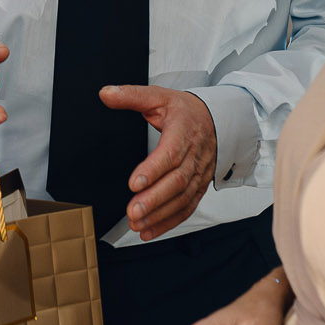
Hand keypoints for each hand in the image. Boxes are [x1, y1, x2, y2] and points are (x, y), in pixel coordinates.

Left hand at [99, 85, 216, 237]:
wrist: (218, 119)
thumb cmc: (186, 110)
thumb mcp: (159, 96)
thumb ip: (131, 95)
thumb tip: (106, 93)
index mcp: (184, 131)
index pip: (171, 153)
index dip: (153, 170)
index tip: (134, 183)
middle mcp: (195, 156)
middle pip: (177, 182)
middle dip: (154, 200)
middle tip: (133, 211)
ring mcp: (199, 174)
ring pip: (182, 198)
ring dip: (160, 214)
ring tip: (137, 224)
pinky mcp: (199, 187)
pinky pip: (187, 207)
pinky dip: (169, 222)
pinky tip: (150, 231)